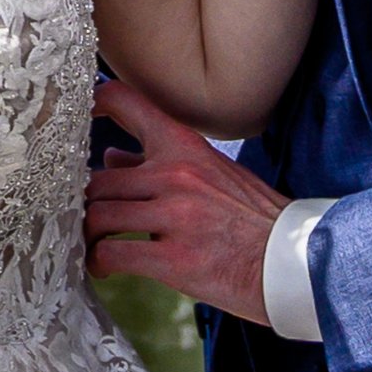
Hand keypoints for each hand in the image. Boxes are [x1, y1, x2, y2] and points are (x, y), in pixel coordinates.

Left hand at [84, 76, 283, 324]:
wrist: (297, 260)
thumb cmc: (253, 218)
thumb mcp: (212, 174)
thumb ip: (161, 163)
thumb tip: (113, 156)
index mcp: (184, 146)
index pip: (127, 103)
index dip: (94, 103)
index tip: (74, 117)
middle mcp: (173, 174)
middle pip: (97, 179)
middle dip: (84, 201)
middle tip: (80, 217)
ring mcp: (172, 216)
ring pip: (98, 215)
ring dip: (88, 233)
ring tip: (90, 245)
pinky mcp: (173, 259)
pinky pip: (114, 254)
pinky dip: (100, 262)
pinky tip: (103, 268)